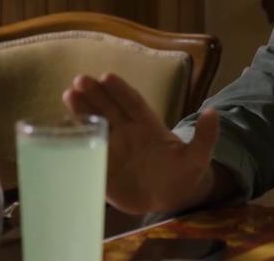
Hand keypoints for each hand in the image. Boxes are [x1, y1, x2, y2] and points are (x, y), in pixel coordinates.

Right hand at [62, 73, 219, 214]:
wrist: (172, 198)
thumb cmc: (185, 173)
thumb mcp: (199, 156)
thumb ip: (206, 136)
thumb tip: (214, 112)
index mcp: (149, 126)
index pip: (133, 103)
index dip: (121, 90)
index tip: (107, 76)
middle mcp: (128, 132)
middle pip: (109, 108)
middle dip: (95, 94)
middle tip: (79, 80)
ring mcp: (114, 148)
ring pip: (96, 125)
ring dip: (82, 110)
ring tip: (68, 95)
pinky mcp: (105, 168)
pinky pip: (87, 152)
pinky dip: (74, 142)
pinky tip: (59, 130)